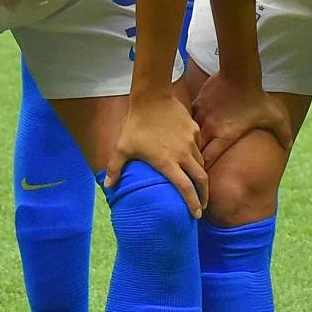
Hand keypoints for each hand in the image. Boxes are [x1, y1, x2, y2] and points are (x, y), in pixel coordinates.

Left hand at [110, 87, 205, 216]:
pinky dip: (196, 154)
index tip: (196, 214)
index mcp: (167, 162)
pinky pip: (198, 146)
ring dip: (200, 175)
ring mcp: (190, 141)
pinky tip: (190, 156)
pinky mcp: (193, 130)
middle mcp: (183, 154)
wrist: (151, 97)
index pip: (185, 188)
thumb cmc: (135, 125)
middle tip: (203, 205)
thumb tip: (108, 186)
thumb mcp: (122, 148)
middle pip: (201, 179)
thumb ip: (115, 168)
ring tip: (197, 182)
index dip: (192, 203)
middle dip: (204, 195)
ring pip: (201, 162)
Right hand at [192, 69, 291, 169]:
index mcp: (224, 136)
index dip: (206, 168)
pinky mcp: (198, 102)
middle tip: (196, 163)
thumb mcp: (275, 117)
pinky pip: (191, 117)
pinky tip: (196, 123)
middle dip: (195, 157)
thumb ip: (282, 133)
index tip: (207, 172)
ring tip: (193, 144)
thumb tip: (288, 145)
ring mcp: (201, 115)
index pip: (208, 160)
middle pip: (195, 149)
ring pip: (191, 133)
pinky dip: (193, 122)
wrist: (240, 72)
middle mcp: (210, 128)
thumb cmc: (257, 97)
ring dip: (193, 139)